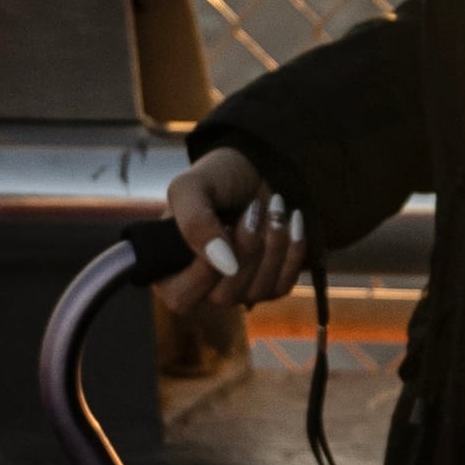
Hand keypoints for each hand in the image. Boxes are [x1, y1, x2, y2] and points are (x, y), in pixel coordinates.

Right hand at [153, 144, 303, 311]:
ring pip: (257, 292)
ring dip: (273, 246)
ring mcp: (237, 289)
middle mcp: (201, 288)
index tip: (225, 225)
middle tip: (254, 208)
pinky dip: (293, 251)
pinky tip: (293, 220)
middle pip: (224, 297)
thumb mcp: (190, 189)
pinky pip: (283, 286)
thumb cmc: (215, 178)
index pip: (181, 297)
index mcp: (170, 271)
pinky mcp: (269, 283)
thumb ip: (194, 223)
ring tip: (274, 207)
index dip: (206, 268)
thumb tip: (225, 264)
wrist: (253, 166)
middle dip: (246, 249)